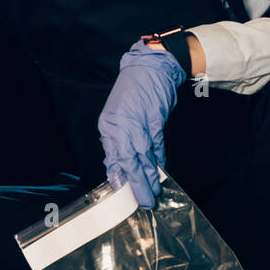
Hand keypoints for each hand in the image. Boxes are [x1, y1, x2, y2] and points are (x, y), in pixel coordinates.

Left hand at [98, 39, 186, 208]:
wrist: (151, 68)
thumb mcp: (118, 116)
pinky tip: (160, 170)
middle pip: (129, 162)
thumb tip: (119, 167)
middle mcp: (121, 127)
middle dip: (137, 184)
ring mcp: (139, 124)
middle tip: (144, 201)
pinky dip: (159, 159)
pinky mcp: (155, 120)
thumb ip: (118, 141)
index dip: (121, 178)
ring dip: (150, 176)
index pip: (114, 159)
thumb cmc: (134, 92)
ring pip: (144, 157)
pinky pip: (156, 145)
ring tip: (154, 193)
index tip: (124, 194)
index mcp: (109, 126)